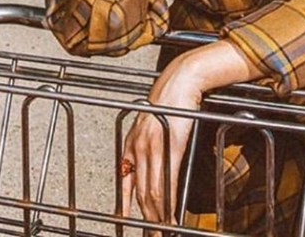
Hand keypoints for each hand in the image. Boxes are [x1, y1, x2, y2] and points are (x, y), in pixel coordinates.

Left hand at [121, 54, 202, 234]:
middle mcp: (137, 147)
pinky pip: (166, 181)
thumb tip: (154, 172)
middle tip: (153, 235)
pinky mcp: (170, 145)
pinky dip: (169, 203)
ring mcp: (152, 147)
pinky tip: (171, 215)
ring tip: (163, 232)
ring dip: (158, 217)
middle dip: (146, 219)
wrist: (179, 83)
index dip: (126, 205)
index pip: (125, 182)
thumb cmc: (168, 103)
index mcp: (130, 144)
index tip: (126, 222)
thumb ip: (148, 150)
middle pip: (140, 193)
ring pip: (152, 192)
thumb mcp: (151, 128)